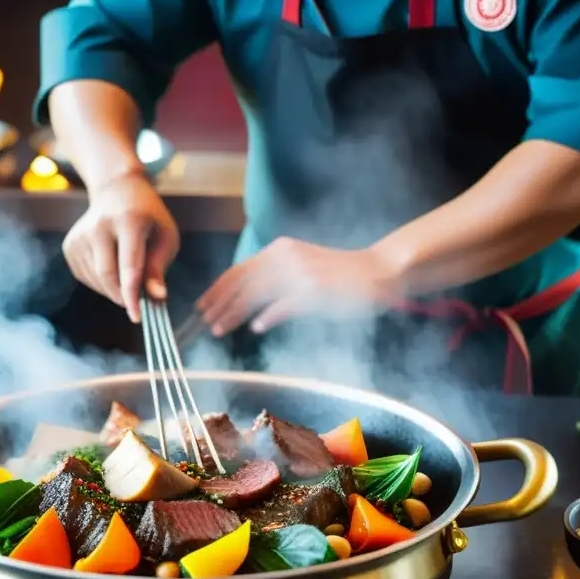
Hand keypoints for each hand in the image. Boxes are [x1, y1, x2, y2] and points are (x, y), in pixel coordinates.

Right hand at [62, 172, 178, 321]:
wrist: (116, 191)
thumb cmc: (148, 217)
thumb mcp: (165, 236)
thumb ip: (159, 268)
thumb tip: (157, 297)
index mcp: (128, 220)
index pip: (129, 263)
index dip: (132, 294)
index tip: (137, 317)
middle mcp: (99, 225)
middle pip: (107, 275)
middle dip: (122, 297)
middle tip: (136, 303)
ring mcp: (80, 235)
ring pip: (96, 279)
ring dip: (114, 290)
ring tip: (127, 275)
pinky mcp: (70, 245)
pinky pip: (86, 277)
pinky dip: (102, 283)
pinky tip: (112, 266)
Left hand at [196, 237, 395, 334]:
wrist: (378, 271)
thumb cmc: (338, 276)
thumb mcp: (300, 267)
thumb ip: (273, 279)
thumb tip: (244, 302)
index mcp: (279, 249)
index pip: (238, 270)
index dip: (216, 290)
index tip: (201, 306)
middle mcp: (285, 256)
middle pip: (241, 282)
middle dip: (219, 304)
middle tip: (204, 322)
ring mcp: (300, 273)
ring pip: (255, 294)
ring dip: (234, 313)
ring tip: (220, 329)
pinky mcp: (315, 290)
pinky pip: (283, 305)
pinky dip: (267, 317)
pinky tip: (257, 328)